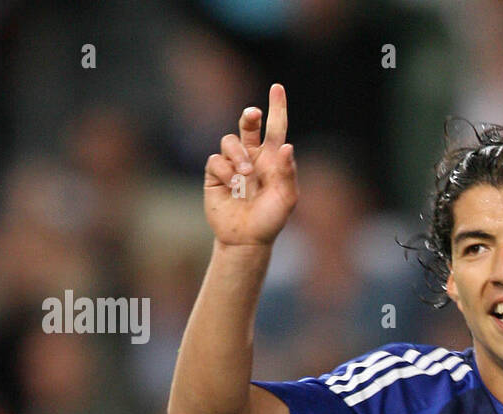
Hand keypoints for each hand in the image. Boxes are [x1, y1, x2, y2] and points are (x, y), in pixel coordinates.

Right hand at [204, 83, 297, 245]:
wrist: (246, 238)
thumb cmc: (270, 219)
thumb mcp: (286, 198)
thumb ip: (287, 172)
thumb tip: (287, 145)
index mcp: (273, 158)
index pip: (276, 127)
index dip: (277, 107)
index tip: (277, 87)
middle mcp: (252, 156)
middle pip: (248, 124)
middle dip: (249, 116)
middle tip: (254, 115)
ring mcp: (232, 163)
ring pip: (230, 141)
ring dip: (238, 154)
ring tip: (245, 174)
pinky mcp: (215, 174)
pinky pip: (216, 159)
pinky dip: (225, 169)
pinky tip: (232, 184)